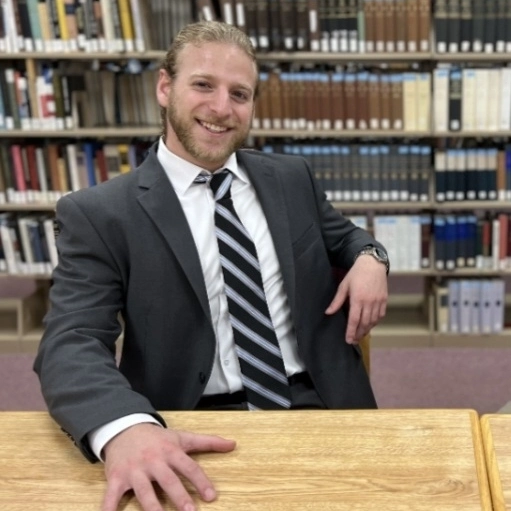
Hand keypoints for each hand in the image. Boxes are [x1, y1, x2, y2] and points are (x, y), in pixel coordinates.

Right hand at [101, 423, 235, 510]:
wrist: (125, 428)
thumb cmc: (158, 438)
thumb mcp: (182, 437)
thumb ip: (208, 442)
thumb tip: (233, 444)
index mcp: (171, 451)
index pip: (189, 467)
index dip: (201, 481)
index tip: (211, 496)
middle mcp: (154, 461)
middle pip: (169, 480)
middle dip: (179, 496)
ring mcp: (135, 470)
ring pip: (144, 491)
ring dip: (152, 507)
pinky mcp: (117, 478)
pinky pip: (112, 496)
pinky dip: (109, 509)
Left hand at [325, 255, 387, 343]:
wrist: (372, 264)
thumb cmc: (356, 274)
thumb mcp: (344, 286)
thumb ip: (337, 301)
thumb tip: (328, 313)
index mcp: (358, 299)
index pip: (354, 320)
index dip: (351, 332)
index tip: (348, 340)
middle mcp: (369, 302)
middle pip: (364, 323)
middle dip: (358, 334)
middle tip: (353, 341)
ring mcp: (378, 301)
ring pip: (373, 321)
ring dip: (367, 330)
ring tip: (360, 335)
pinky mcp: (384, 300)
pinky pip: (380, 315)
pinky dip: (375, 322)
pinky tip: (370, 325)